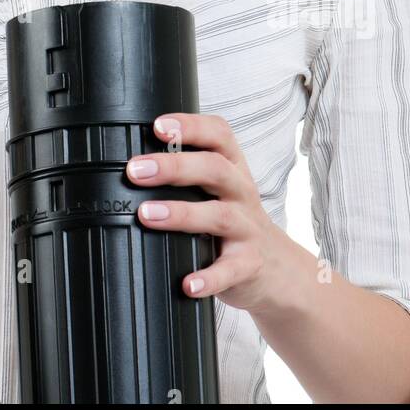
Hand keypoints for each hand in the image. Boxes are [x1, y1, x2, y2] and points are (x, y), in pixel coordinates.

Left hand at [126, 112, 288, 314]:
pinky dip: (208, 277)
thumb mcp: (218, 189)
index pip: (218, 134)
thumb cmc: (235, 220)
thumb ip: (186, 173)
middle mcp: (242, 192)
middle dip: (174, 166)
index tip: (158, 126)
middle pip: (215, 169)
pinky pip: (229, 270)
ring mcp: (248, 229)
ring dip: (182, 214)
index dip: (190, 125)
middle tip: (136, 170)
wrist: (278, 268)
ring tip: (147, 215)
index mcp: (233, 168)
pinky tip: (187, 284)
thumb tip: (131, 165)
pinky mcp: (248, 265)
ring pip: (219, 216)